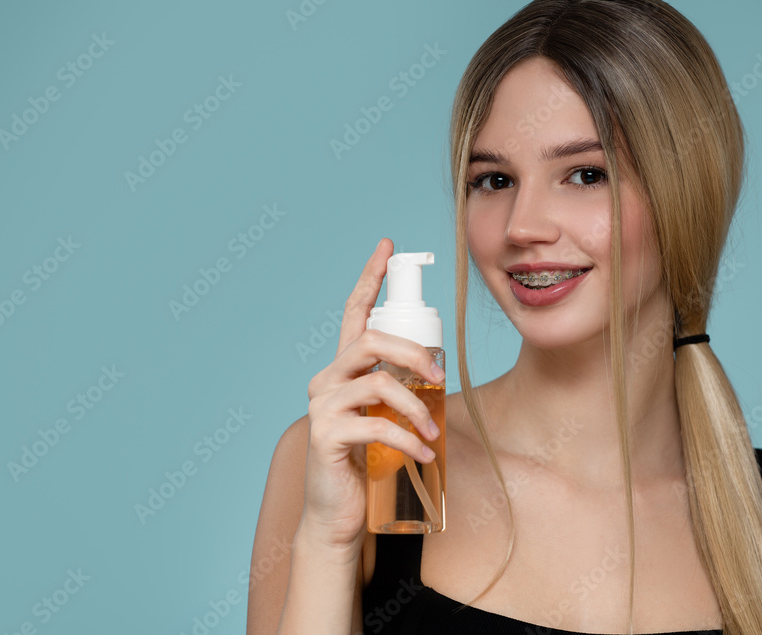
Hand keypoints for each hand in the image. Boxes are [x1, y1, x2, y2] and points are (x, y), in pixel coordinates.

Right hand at [300, 238, 444, 549]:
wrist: (339, 514)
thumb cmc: (366, 463)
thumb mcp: (383, 418)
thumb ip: (397, 391)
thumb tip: (437, 372)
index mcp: (342, 370)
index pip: (353, 313)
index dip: (370, 278)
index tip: (388, 247)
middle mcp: (326, 380)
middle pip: (371, 340)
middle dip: (413, 350)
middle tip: (440, 375)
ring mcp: (322, 406)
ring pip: (378, 382)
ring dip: (417, 407)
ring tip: (434, 435)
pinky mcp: (325, 435)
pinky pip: (375, 424)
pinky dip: (406, 439)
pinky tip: (422, 454)